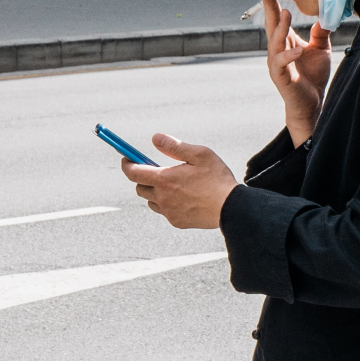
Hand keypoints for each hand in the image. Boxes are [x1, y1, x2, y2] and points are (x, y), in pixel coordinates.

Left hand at [122, 133, 238, 228]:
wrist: (231, 208)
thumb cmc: (217, 179)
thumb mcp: (200, 154)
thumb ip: (175, 146)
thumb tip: (155, 138)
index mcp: (165, 179)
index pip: (133, 172)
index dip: (127, 164)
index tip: (127, 158)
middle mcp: (163, 198)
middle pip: (139, 188)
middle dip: (143, 178)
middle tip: (157, 170)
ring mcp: (169, 212)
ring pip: (151, 201)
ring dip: (155, 192)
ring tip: (174, 185)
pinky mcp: (177, 222)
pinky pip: (165, 212)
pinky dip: (167, 204)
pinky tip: (184, 198)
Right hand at [261, 0, 331, 147]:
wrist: (313, 103)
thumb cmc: (313, 77)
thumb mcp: (320, 50)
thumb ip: (320, 33)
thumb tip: (323, 17)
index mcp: (285, 43)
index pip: (277, 20)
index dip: (273, 5)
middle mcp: (277, 52)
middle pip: (271, 27)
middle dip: (268, 9)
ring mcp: (277, 65)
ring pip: (274, 43)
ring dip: (280, 29)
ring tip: (286, 15)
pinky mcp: (281, 78)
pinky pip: (281, 63)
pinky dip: (288, 55)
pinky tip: (298, 49)